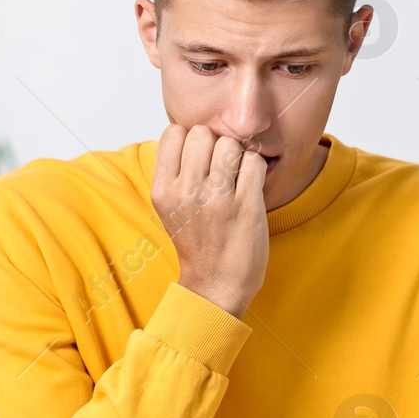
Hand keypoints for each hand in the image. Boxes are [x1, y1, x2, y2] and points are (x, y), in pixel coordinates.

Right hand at [151, 123, 267, 318]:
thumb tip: (195, 133)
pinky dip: (255, 169)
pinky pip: (254, 161)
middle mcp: (186, 192)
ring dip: (237, 156)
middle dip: (215, 144)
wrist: (215, 285)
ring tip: (235, 179)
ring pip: (230, 143)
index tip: (199, 158)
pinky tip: (249, 187)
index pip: (173, 132)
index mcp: (163, 190)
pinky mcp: (246, 206)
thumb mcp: (170, 207)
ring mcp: (216, 199)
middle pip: (203, 132)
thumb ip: (176, 172)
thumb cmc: (197, 242)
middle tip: (220, 169)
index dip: (190, 138)